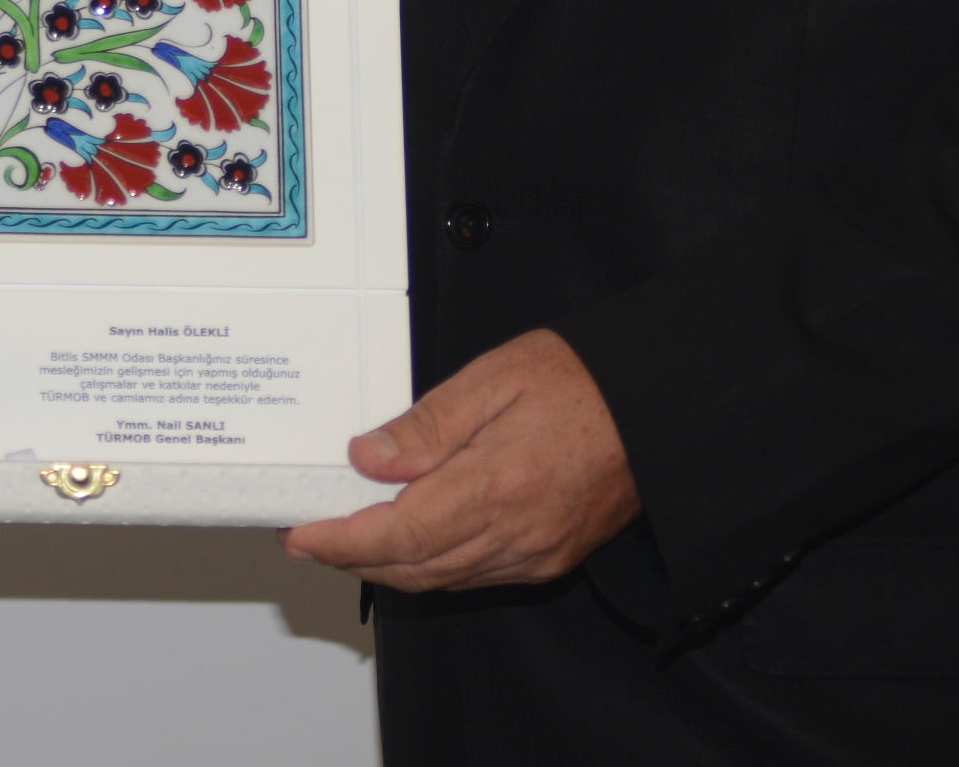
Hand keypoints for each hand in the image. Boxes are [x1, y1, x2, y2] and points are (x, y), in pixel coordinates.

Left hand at [280, 328, 639, 591]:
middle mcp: (517, 534)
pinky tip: (412, 540)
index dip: (342, 541)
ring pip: (443, 579)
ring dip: (390, 566)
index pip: (399, 534)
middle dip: (354, 557)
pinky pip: (476, 575)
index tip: (301, 534)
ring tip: (347, 537)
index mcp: (497, 486)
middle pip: (413, 568)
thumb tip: (367, 458)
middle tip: (309, 536)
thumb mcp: (493, 379)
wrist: (657, 408)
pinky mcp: (551, 558)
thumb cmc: (583, 382)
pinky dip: (433, 566)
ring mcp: (537, 554)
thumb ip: (426, 426)